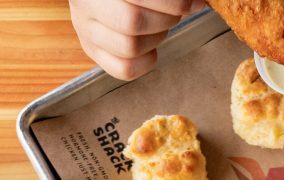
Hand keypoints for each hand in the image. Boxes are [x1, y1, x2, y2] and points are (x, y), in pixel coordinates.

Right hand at [69, 0, 205, 79]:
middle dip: (166, 19)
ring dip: (157, 38)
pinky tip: (152, 47)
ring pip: (129, 48)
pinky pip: (124, 69)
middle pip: (133, 23)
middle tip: (176, 11)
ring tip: (161, 23)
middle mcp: (86, 6)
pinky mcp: (92, 50)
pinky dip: (146, 62)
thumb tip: (197, 3)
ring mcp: (86, 30)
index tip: (195, 2)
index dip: (174, 2)